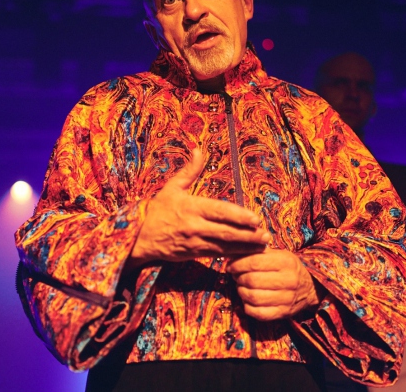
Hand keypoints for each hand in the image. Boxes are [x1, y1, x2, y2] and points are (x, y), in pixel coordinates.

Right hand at [125, 149, 269, 270]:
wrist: (139, 237)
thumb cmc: (158, 210)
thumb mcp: (171, 187)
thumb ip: (189, 171)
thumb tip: (198, 149)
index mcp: (191, 207)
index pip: (219, 211)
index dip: (238, 216)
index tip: (255, 218)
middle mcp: (194, 226)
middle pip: (225, 231)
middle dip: (248, 235)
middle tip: (266, 234)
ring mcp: (194, 242)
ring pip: (224, 246)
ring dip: (245, 247)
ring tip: (263, 245)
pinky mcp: (194, 254)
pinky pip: (217, 255)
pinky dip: (234, 255)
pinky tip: (248, 254)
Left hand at [227, 248, 319, 320]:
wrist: (311, 288)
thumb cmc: (289, 269)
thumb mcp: (280, 255)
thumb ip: (259, 253)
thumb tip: (234, 253)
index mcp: (286, 262)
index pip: (255, 262)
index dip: (238, 264)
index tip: (231, 266)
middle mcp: (289, 280)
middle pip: (252, 280)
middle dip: (238, 278)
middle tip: (236, 276)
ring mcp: (287, 299)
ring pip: (253, 297)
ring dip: (241, 292)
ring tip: (241, 287)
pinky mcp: (283, 313)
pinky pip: (258, 313)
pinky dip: (247, 307)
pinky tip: (247, 300)